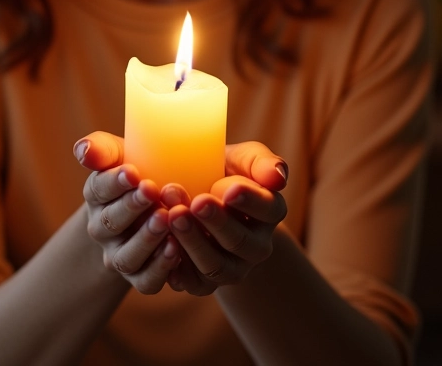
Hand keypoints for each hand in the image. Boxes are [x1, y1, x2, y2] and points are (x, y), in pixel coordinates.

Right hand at [74, 131, 181, 294]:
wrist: (156, 203)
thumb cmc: (140, 169)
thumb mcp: (121, 154)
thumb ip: (102, 150)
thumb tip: (84, 150)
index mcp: (98, 195)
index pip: (99, 189)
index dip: (114, 182)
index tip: (132, 172)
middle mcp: (103, 228)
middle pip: (110, 222)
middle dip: (131, 206)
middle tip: (151, 190)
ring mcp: (120, 255)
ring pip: (126, 256)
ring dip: (146, 239)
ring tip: (165, 218)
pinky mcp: (141, 276)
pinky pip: (146, 280)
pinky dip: (160, 267)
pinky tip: (176, 248)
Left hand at [163, 141, 287, 295]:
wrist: (195, 190)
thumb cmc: (222, 168)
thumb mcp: (242, 158)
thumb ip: (261, 162)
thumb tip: (277, 177)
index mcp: (270, 212)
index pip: (268, 209)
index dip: (250, 201)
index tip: (230, 190)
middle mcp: (256, 246)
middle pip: (240, 241)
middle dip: (217, 221)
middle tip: (197, 202)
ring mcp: (232, 267)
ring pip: (216, 265)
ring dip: (193, 241)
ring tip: (174, 215)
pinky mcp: (204, 282)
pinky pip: (194, 282)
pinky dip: (177, 265)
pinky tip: (164, 242)